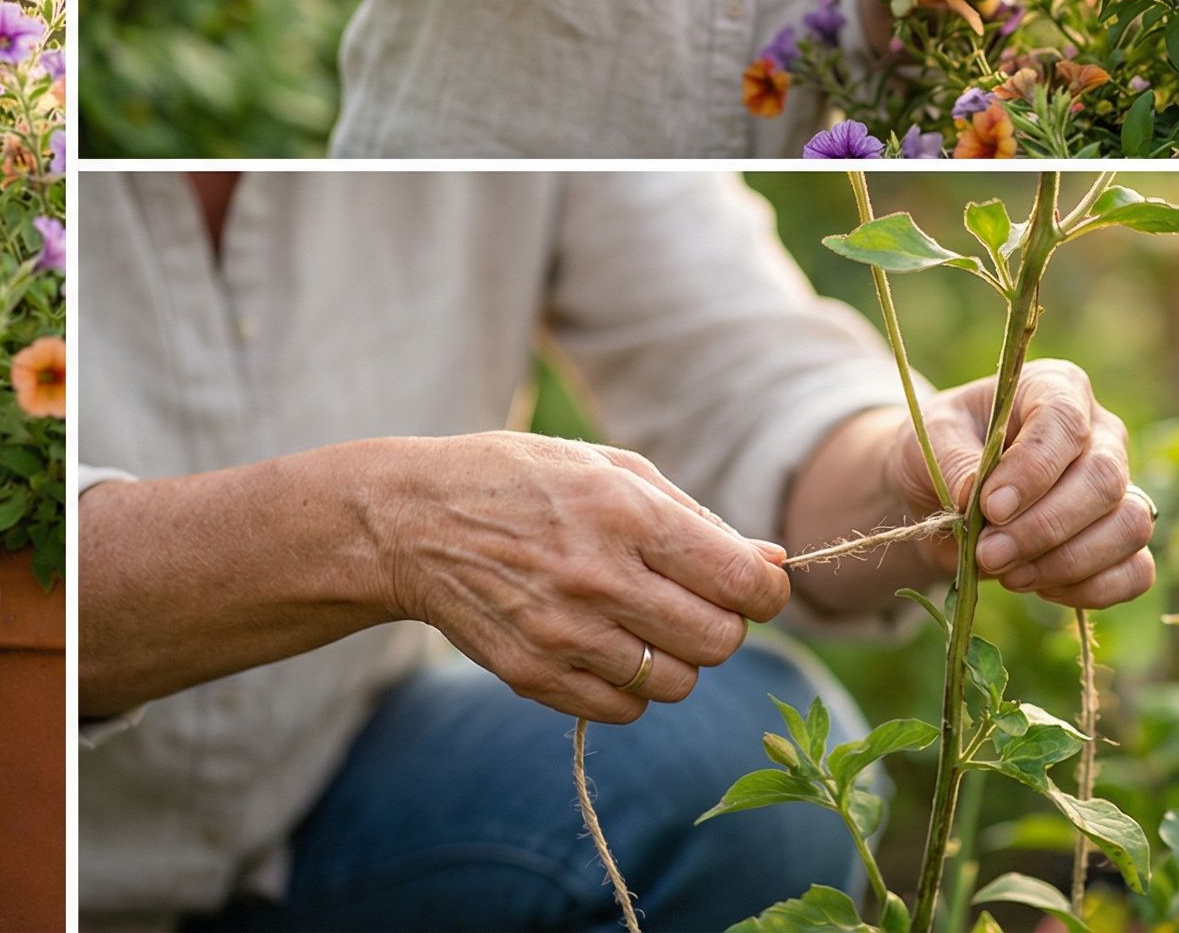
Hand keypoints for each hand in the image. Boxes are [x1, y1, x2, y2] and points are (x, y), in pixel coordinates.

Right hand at [380, 433, 790, 723]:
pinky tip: (601, 647)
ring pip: (677, 684)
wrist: (408, 522)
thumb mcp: (605, 467)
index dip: (766, 591)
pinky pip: (624, 710)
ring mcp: (562, 633)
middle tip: (689, 602)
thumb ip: (693, 516)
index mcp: (624, 513)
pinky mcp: (532, 675)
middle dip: (721, 625)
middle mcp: (597, 577)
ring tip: (638, 622)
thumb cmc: (518, 482)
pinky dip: (628, 688)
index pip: (744, 584)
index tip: (750, 585)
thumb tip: (770, 565)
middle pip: (721, 642)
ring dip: (674, 659)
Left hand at [889, 359, 1153, 608]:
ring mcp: (1121, 487)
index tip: (990, 507)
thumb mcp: (929, 439)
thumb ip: (952, 461)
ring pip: (1130, 527)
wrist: (939, 491)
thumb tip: (978, 497)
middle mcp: (1101, 434)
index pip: (1065, 422)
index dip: (1033, 470)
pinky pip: (1136, 571)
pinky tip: (1038, 586)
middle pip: (1104, 481)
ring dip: (1066, 562)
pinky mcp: (1122, 539)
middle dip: (1044, 527)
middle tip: (988, 553)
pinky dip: (1090, 588)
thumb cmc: (940, 449)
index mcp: (1056, 388)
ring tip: (1006, 573)